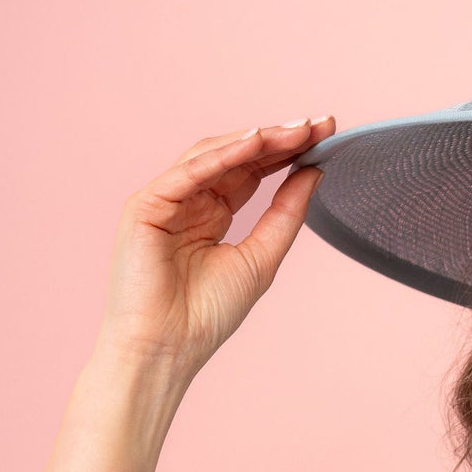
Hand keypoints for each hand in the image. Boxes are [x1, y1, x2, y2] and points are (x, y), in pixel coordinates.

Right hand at [94, 116, 335, 372]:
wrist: (167, 348)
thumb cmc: (208, 314)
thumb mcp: (262, 256)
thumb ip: (286, 212)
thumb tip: (315, 172)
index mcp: (212, 214)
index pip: (253, 172)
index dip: (288, 152)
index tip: (326, 133)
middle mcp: (188, 201)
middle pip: (237, 157)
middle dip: (280, 139)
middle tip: (320, 123)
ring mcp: (165, 200)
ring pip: (213, 156)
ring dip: (257, 140)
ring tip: (296, 129)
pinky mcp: (145, 205)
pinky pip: (188, 172)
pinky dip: (223, 155)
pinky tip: (256, 143)